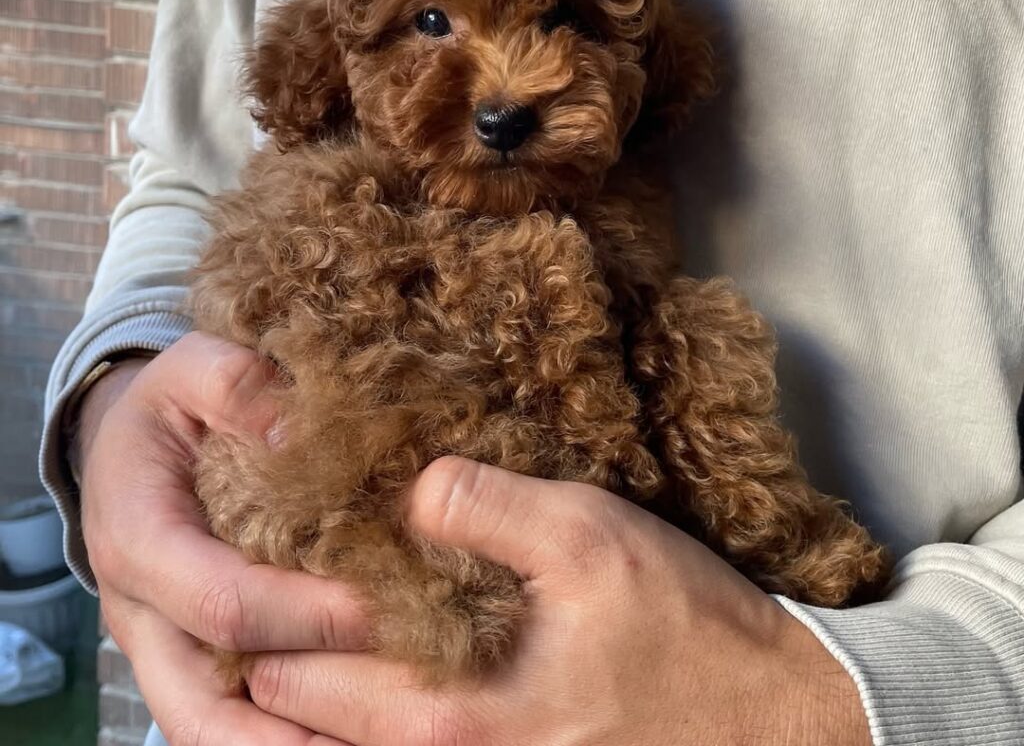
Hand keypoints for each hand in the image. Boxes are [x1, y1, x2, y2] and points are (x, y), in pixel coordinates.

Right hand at [76, 331, 368, 745]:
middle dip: (295, 724)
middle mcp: (140, 611)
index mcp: (138, 539)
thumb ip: (235, 384)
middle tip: (393, 715)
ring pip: (206, 731)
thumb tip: (301, 434)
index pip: (224, 603)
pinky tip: (346, 730)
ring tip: (372, 741)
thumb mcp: (193, 366)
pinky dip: (279, 736)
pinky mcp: (184, 655)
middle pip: (204, 704)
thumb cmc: (170, 402)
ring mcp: (159, 644)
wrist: (129, 441)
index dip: (306, 613)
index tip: (386, 606)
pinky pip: (221, 719)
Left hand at [248, 458, 871, 745]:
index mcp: (449, 717)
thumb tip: (408, 487)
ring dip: (316, 694)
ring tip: (294, 631)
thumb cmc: (680, 627)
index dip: (268, 616)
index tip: (252, 563)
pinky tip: (378, 664)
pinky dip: (370, 711)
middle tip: (255, 595)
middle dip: (277, 658)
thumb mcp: (588, 537)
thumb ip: (486, 506)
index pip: (302, 675)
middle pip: (309, 728)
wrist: (769, 716)